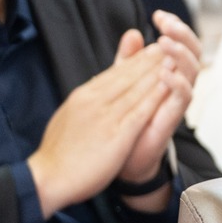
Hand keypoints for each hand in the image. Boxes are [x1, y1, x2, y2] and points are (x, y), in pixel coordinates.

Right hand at [26, 34, 169, 216]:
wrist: (47, 178)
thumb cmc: (58, 152)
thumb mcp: (70, 116)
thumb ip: (85, 99)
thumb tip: (94, 88)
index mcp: (83, 96)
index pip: (114, 73)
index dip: (136, 60)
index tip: (151, 49)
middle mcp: (94, 101)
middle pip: (127, 75)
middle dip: (150, 59)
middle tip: (169, 44)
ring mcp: (104, 117)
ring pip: (135, 88)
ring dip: (157, 72)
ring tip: (174, 57)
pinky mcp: (115, 135)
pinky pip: (139, 111)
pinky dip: (154, 97)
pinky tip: (168, 86)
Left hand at [117, 11, 203, 186]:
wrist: (122, 158)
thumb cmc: (127, 121)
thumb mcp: (123, 84)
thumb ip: (129, 60)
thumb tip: (133, 32)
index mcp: (168, 72)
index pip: (180, 43)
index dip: (173, 27)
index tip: (157, 15)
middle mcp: (178, 84)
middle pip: (193, 52)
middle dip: (182, 34)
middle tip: (165, 24)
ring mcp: (177, 101)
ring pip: (193, 70)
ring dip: (180, 54)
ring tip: (164, 42)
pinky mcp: (173, 118)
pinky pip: (184, 97)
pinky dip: (177, 82)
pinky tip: (164, 72)